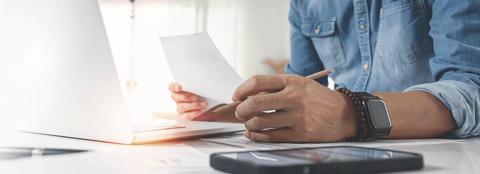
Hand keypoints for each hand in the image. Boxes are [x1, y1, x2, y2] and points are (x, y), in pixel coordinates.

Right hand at [168, 83, 238, 121]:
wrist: (212, 104)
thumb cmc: (205, 93)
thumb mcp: (204, 86)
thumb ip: (200, 82)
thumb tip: (207, 78)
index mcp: (180, 89)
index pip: (171, 87)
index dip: (174, 87)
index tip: (180, 87)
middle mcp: (178, 98)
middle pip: (175, 97)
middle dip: (186, 97)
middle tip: (197, 97)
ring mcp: (180, 107)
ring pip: (181, 107)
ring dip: (193, 105)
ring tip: (203, 103)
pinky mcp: (185, 116)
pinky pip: (186, 116)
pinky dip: (195, 113)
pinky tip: (202, 110)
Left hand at [232, 74, 356, 142]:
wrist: (345, 114)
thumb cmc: (318, 99)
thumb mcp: (300, 84)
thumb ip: (277, 87)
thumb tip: (248, 95)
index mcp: (292, 82)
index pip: (257, 82)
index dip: (242, 90)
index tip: (237, 96)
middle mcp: (293, 98)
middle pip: (255, 103)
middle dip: (241, 109)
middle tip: (239, 112)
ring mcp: (296, 116)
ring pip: (259, 121)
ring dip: (248, 124)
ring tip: (249, 123)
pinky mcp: (299, 133)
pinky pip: (269, 136)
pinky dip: (256, 136)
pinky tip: (254, 133)